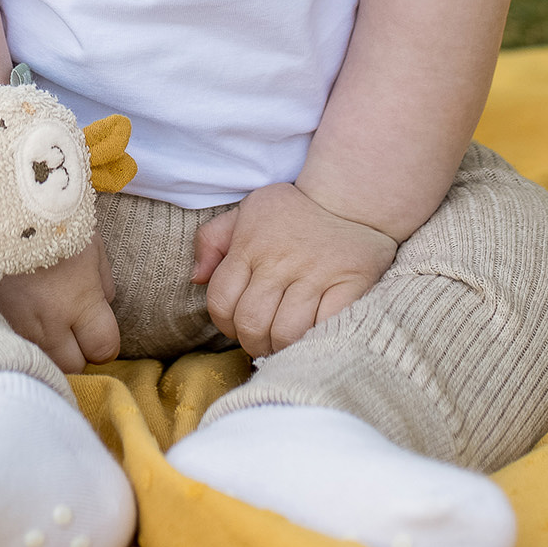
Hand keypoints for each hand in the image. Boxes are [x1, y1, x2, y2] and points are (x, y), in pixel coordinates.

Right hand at [0, 237, 119, 374]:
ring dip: (48, 346)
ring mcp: (15, 325)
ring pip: (42, 360)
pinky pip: (13, 344)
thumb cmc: (47, 217)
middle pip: (73, 364)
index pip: (104, 348)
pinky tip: (20, 314)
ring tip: (43, 318)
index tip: (97, 326)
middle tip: (70, 324)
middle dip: (76, 348)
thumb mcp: (88, 241)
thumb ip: (102, 281)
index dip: (105, 340)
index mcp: (78, 300)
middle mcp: (47, 322)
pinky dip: (21, 336)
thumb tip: (102, 307)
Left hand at [191, 183, 397, 357]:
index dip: (224, 322)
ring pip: (285, 332)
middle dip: (251, 341)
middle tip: (262, 338)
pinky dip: (314, 339)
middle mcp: (280, 260)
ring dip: (280, 346)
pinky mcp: (350, 284)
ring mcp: (316, 273)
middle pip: (251, 322)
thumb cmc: (292, 212)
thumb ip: (212, 240)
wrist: (350, 200)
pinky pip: (324, 328)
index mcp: (251, 245)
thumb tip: (196, 277)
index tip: (237, 324)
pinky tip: (311, 334)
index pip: (221, 301)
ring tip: (284, 341)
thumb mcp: (247, 212)